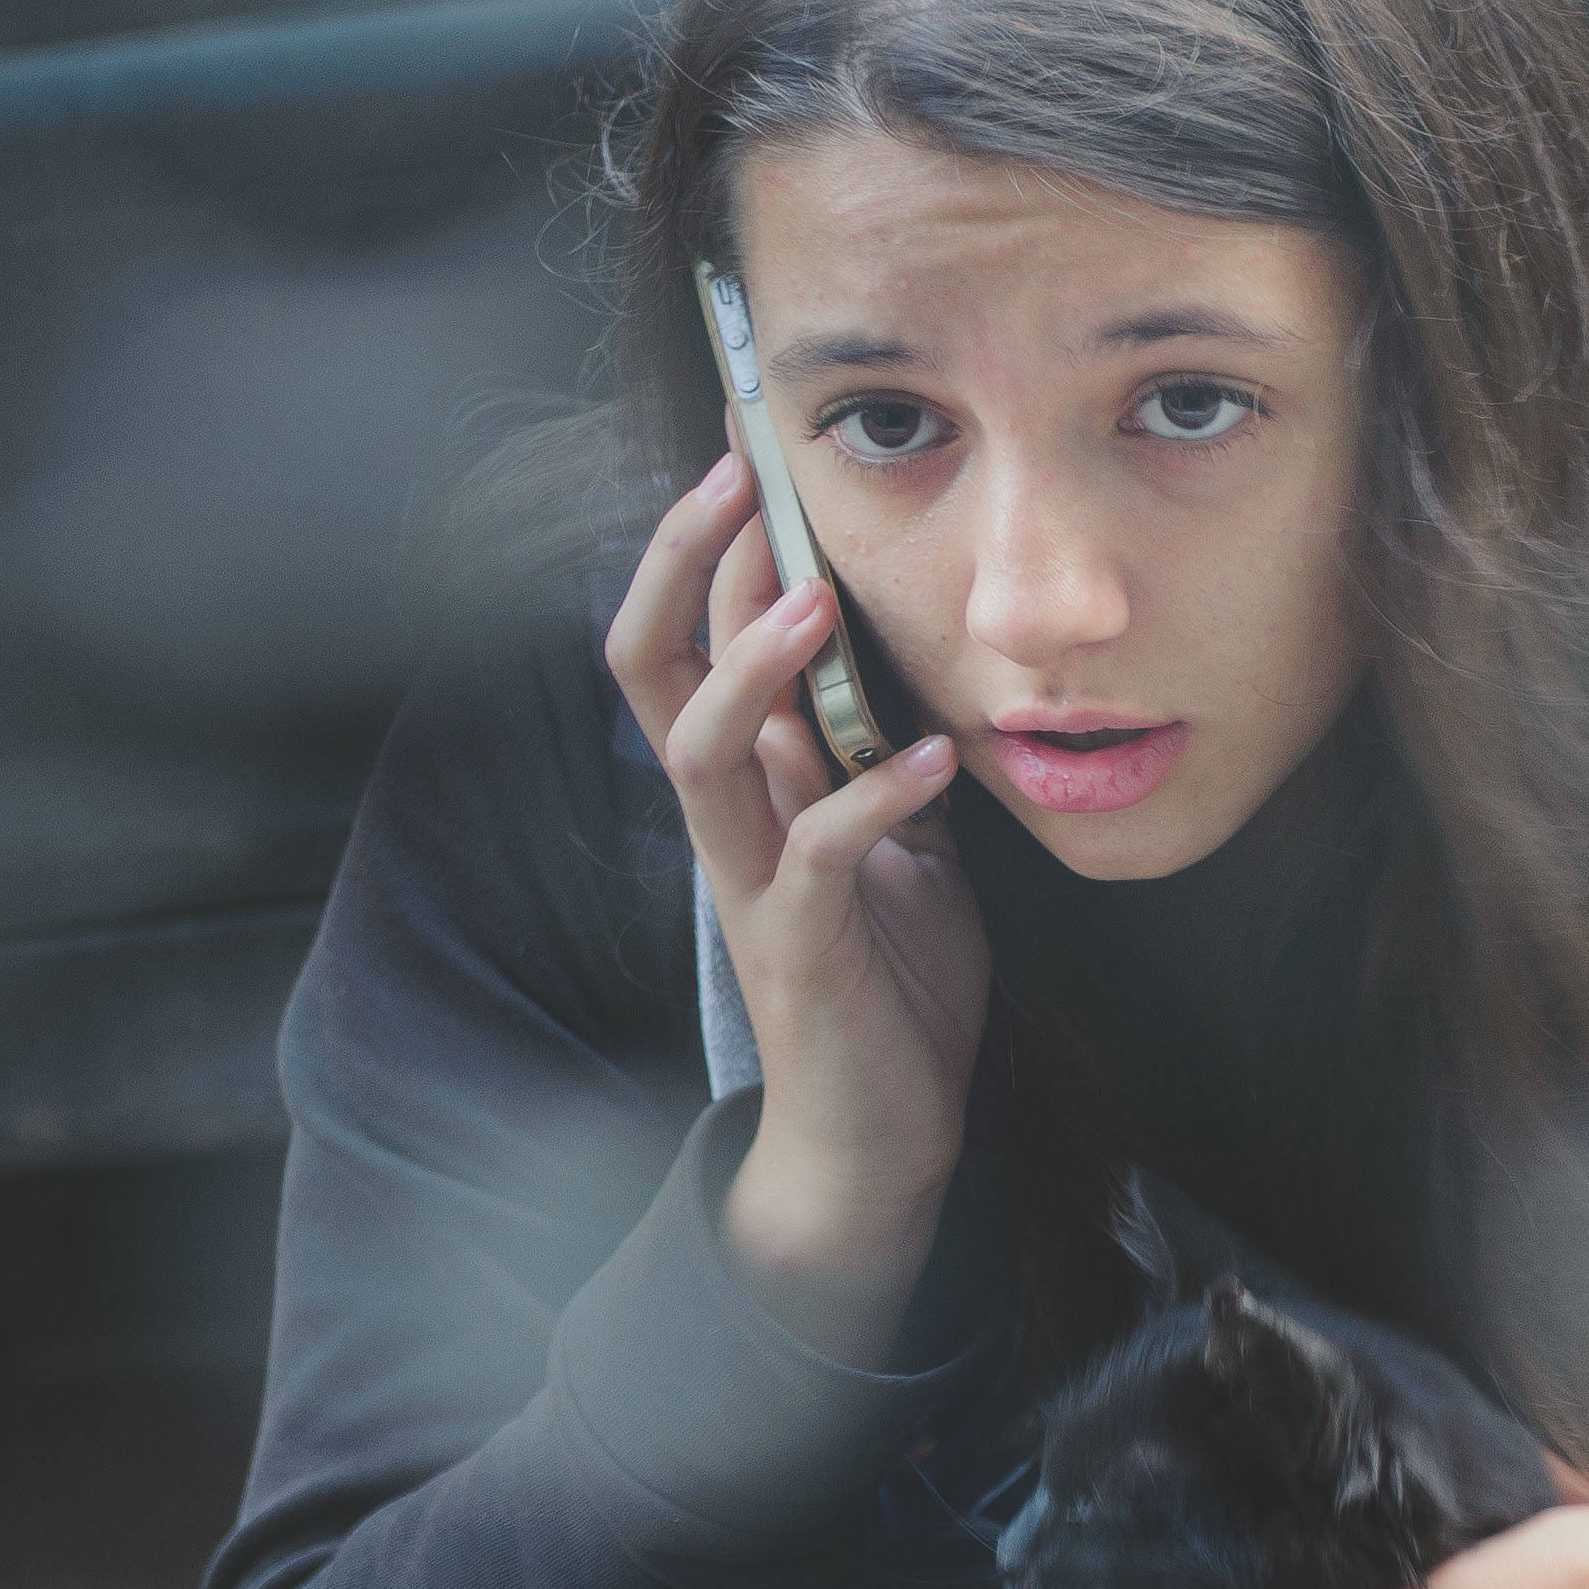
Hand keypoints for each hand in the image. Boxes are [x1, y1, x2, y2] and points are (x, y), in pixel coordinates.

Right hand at [603, 454, 988, 1360]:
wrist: (877, 1140)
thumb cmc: (886, 987)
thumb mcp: (894, 846)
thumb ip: (868, 760)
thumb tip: (891, 666)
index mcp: (741, 787)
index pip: (685, 639)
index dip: (703, 546)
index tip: (743, 448)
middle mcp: (724, 823)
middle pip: (651, 670)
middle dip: (687, 567)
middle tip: (736, 479)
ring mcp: (752, 887)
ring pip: (702, 753)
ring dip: (754, 669)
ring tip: (817, 604)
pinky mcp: (802, 951)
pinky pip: (818, 859)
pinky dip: (874, 801)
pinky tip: (937, 763)